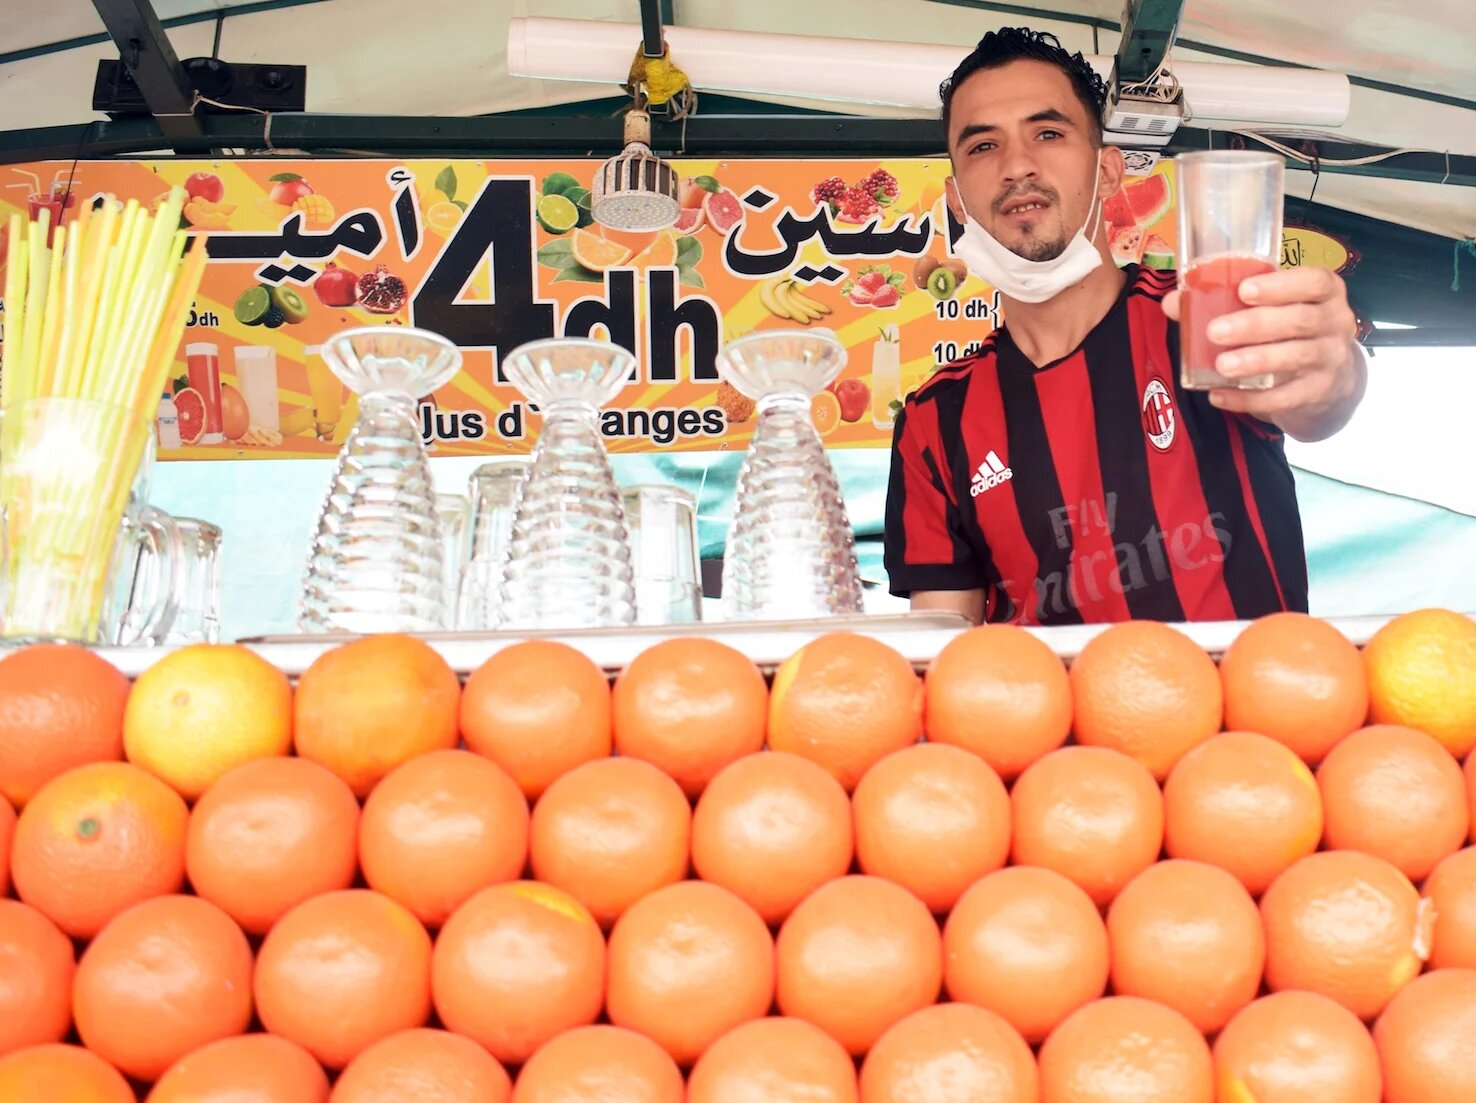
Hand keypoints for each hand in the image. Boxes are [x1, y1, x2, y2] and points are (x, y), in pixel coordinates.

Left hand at [1162, 267, 1363, 437]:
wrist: (1330, 380)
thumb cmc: (1290, 331)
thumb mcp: (1272, 309)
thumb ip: (1226, 300)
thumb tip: (1173, 302)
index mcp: (1324, 292)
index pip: (1314, 282)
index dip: (1281, 285)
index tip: (1244, 290)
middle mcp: (1335, 322)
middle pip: (1300, 320)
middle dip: (1255, 325)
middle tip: (1215, 331)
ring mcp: (1330, 359)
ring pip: (1295, 357)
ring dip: (1255, 361)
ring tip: (1221, 366)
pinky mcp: (1319, 392)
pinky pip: (1285, 397)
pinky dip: (1249, 399)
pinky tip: (1220, 397)